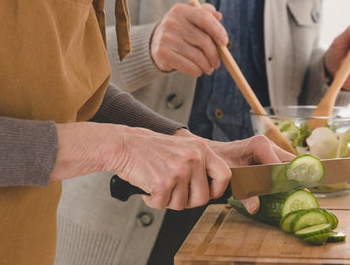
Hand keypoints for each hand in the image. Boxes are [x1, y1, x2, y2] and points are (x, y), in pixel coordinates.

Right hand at [52, 122, 230, 209]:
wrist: (124, 145)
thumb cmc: (150, 149)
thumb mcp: (183, 148)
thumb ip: (198, 164)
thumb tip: (211, 188)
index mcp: (200, 149)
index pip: (225, 175)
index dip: (216, 190)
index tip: (206, 193)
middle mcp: (193, 159)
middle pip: (203, 198)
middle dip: (187, 201)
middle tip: (173, 191)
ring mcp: (179, 171)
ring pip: (181, 205)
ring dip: (167, 200)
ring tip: (158, 183)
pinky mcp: (163, 183)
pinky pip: (162, 205)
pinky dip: (152, 200)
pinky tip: (148, 186)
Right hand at [148, 2, 227, 75]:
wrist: (155, 42)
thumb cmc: (181, 30)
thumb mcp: (191, 18)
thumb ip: (205, 14)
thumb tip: (218, 16)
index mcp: (181, 10)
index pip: (204, 18)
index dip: (218, 30)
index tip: (224, 43)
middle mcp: (172, 22)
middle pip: (204, 40)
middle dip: (214, 54)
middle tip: (217, 62)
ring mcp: (166, 38)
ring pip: (197, 56)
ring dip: (207, 65)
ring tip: (209, 68)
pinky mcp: (162, 53)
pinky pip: (187, 66)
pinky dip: (197, 71)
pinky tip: (198, 70)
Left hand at [181, 131, 294, 212]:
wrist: (210, 153)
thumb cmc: (218, 160)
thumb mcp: (231, 177)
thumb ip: (244, 192)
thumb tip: (256, 208)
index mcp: (260, 145)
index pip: (281, 165)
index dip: (288, 179)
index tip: (297, 192)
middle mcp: (268, 144)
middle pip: (290, 161)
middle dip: (296, 177)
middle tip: (302, 194)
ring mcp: (270, 149)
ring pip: (288, 164)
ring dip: (291, 178)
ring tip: (298, 194)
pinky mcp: (268, 157)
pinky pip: (282, 167)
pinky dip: (285, 178)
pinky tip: (287, 191)